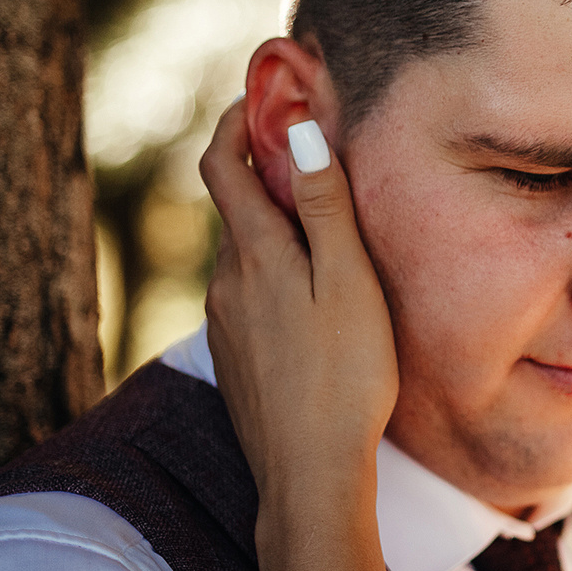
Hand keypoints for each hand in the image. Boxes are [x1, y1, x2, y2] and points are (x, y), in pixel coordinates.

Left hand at [199, 101, 397, 520]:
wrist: (308, 474)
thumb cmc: (345, 378)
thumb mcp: (349, 283)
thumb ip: (324, 207)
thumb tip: (300, 133)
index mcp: (254, 255)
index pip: (221, 165)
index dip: (237, 122)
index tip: (265, 95)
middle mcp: (226, 283)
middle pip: (235, 208)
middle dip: (265, 172)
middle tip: (312, 153)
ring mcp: (226, 324)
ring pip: (245, 255)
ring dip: (275, 229)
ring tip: (329, 231)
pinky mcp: (236, 358)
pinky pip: (250, 296)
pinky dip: (276, 275)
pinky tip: (317, 301)